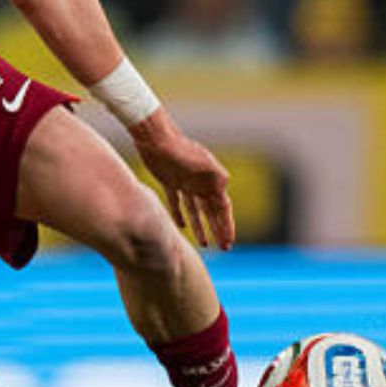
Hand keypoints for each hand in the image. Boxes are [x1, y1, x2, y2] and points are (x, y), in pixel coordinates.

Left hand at [130, 111, 235, 249]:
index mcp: (211, 179)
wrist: (156, 138)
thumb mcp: (202, 162)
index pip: (223, 207)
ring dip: (201, 226)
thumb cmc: (180, 149)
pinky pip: (176, 202)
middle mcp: (200, 182)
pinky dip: (179, 214)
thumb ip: (216, 175)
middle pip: (212, 211)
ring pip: (196, 210)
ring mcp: (185, 182)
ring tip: (205, 244)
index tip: (229, 242)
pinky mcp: (169, 181)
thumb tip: (226, 188)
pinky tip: (182, 227)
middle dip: (219, 229)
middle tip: (224, 248)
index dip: (228, 225)